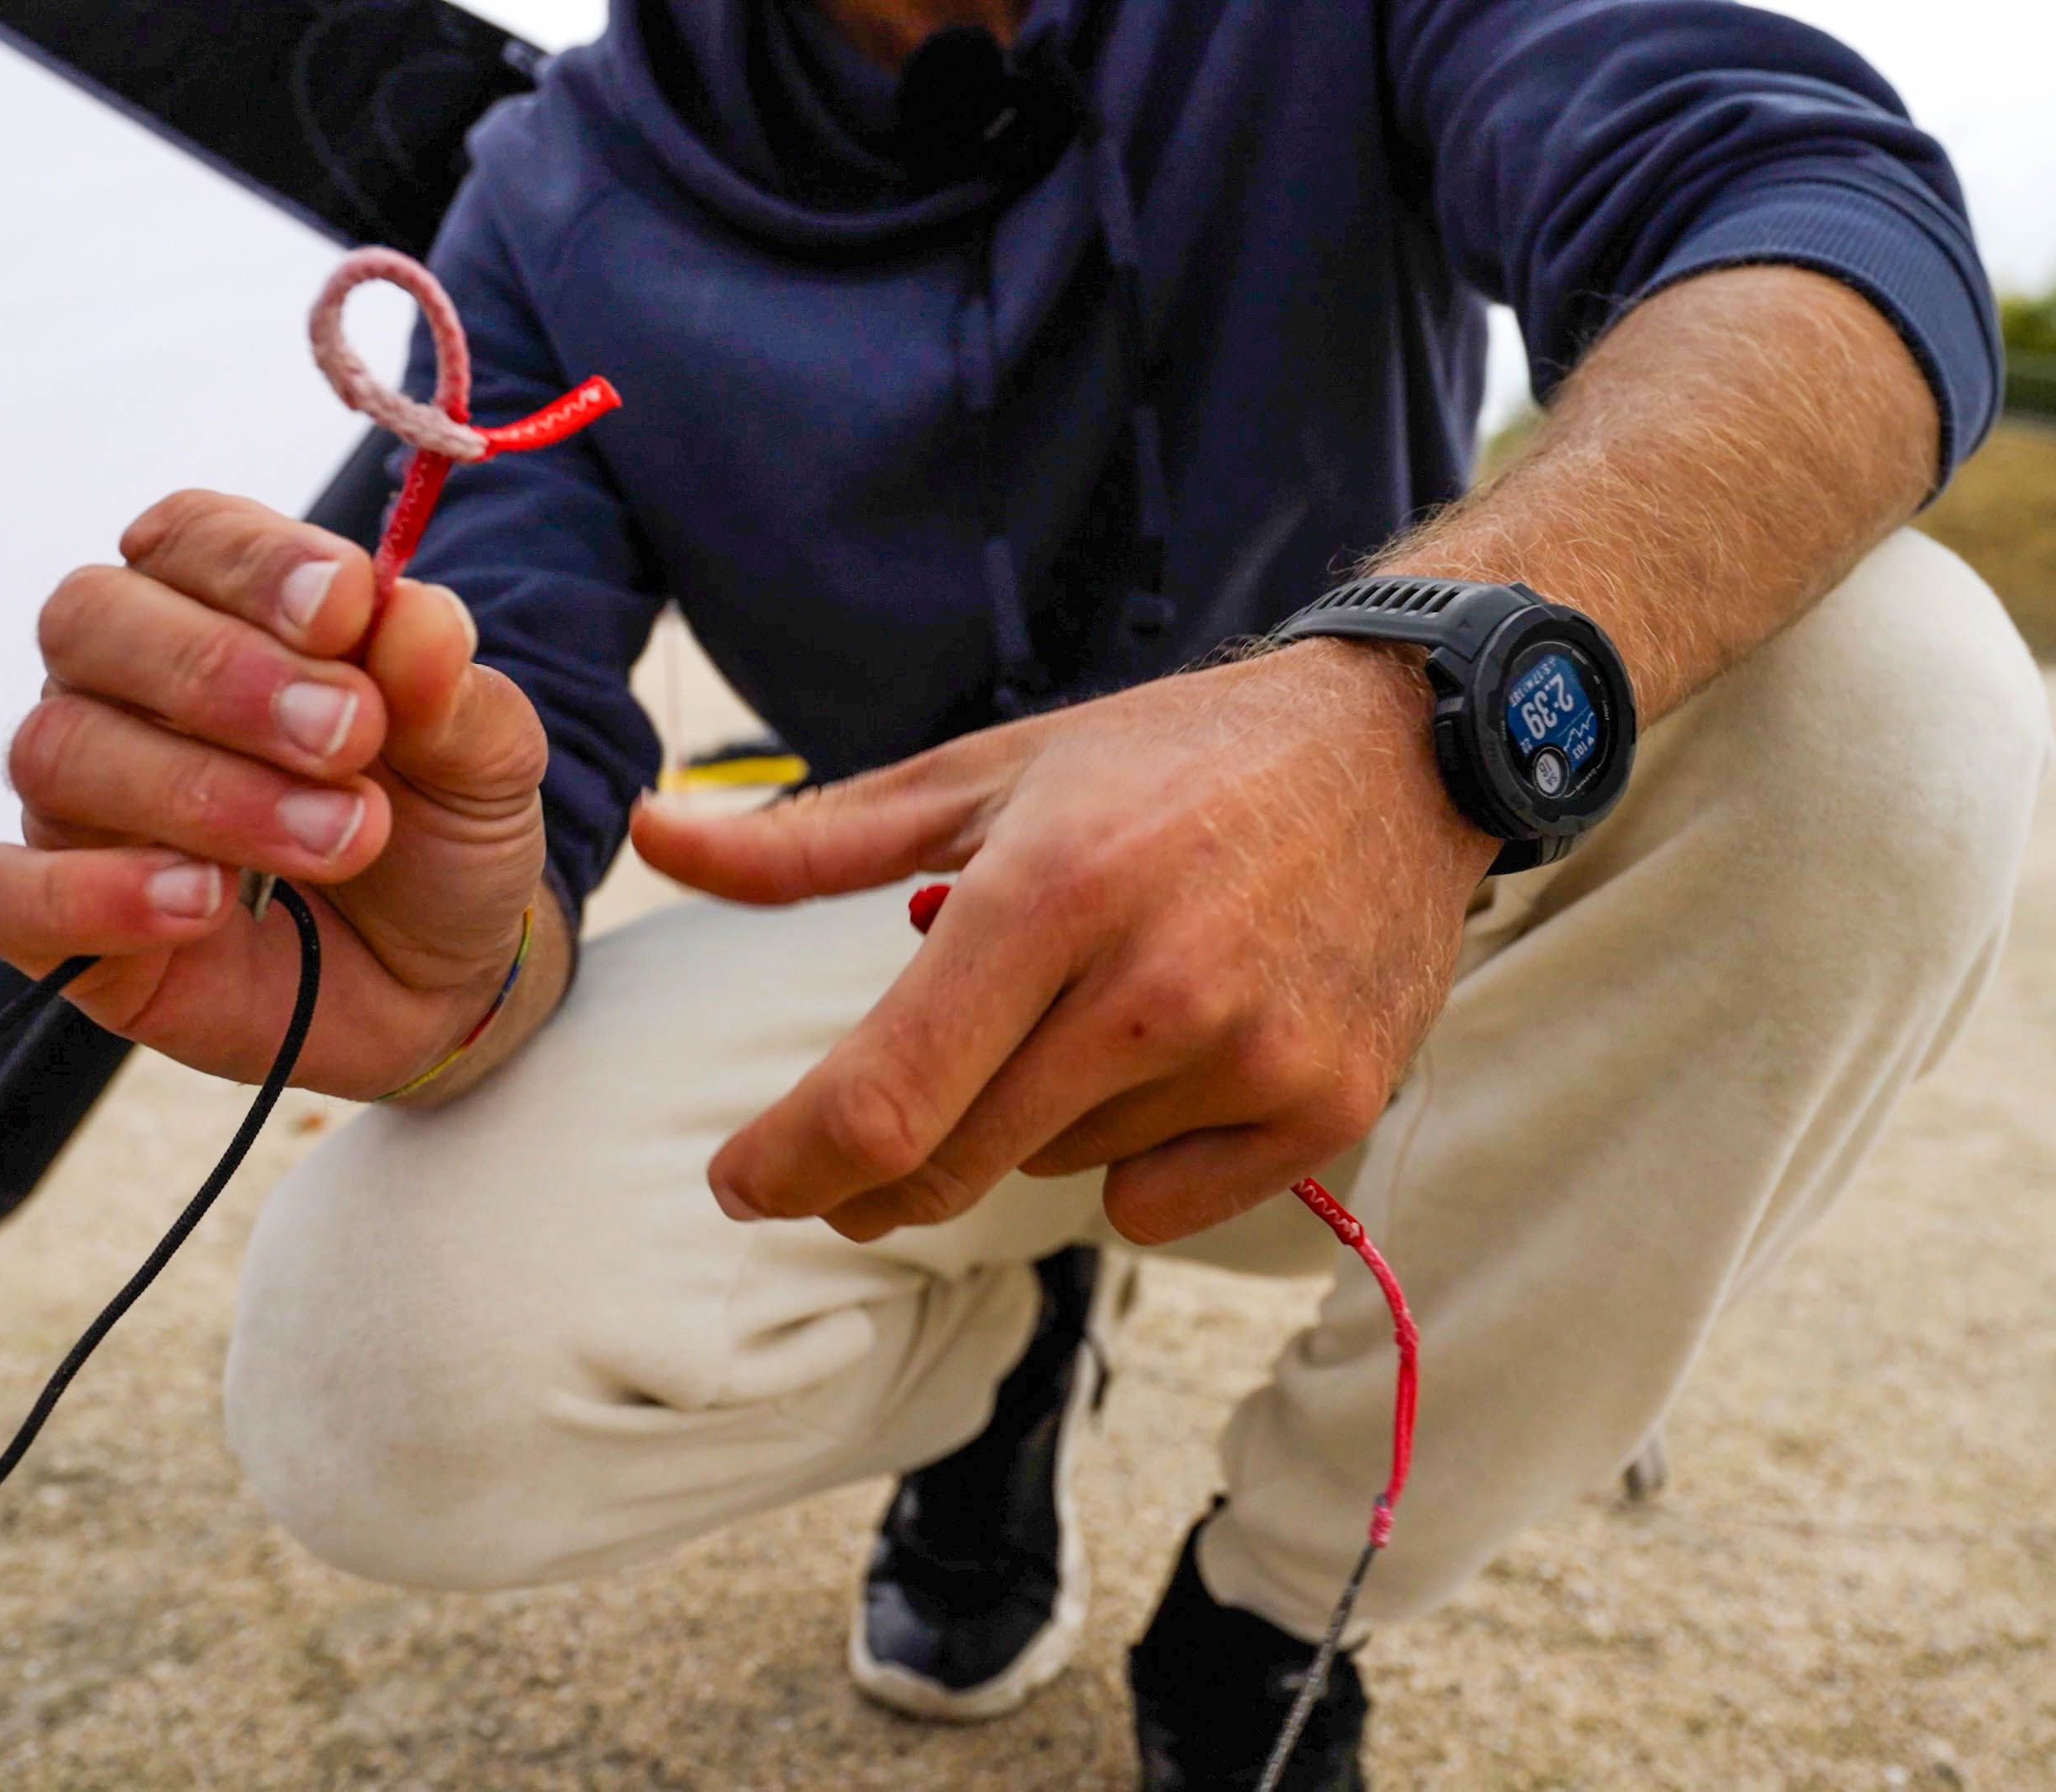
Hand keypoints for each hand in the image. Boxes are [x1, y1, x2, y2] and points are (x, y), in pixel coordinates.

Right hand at [0, 491, 549, 1096]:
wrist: (440, 983)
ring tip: (338, 839)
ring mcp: (82, 803)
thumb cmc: (439, 838)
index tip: (347, 608)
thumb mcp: (486, 763)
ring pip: (59, 749)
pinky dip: (85, 892)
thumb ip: (452, 690)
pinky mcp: (59, 921)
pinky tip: (197, 903)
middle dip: (224, 674)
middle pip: (94, 621)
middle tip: (350, 738)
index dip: (256, 564)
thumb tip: (416, 617)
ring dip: (206, 793)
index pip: (189, 536)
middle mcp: (126, 688)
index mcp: (221, 608)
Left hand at [630, 640, 1496, 1244]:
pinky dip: (1139, 1156)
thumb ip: (812, 838)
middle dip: (869, 1177)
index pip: (880, 1098)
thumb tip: (655, 836)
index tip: (740, 1183)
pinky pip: (1157, 1204)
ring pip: (1054, 1172)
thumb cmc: (1172, 760)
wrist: (1399, 748)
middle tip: (848, 1156)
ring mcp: (1246, 1056)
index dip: (785, 1166)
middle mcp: (1149, 984)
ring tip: (1096, 1008)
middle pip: (950, 1165)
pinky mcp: (1323, 1108)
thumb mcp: (989, 774)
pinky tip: (1181, 1055)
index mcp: (1047, 891)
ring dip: (1032, 1119)